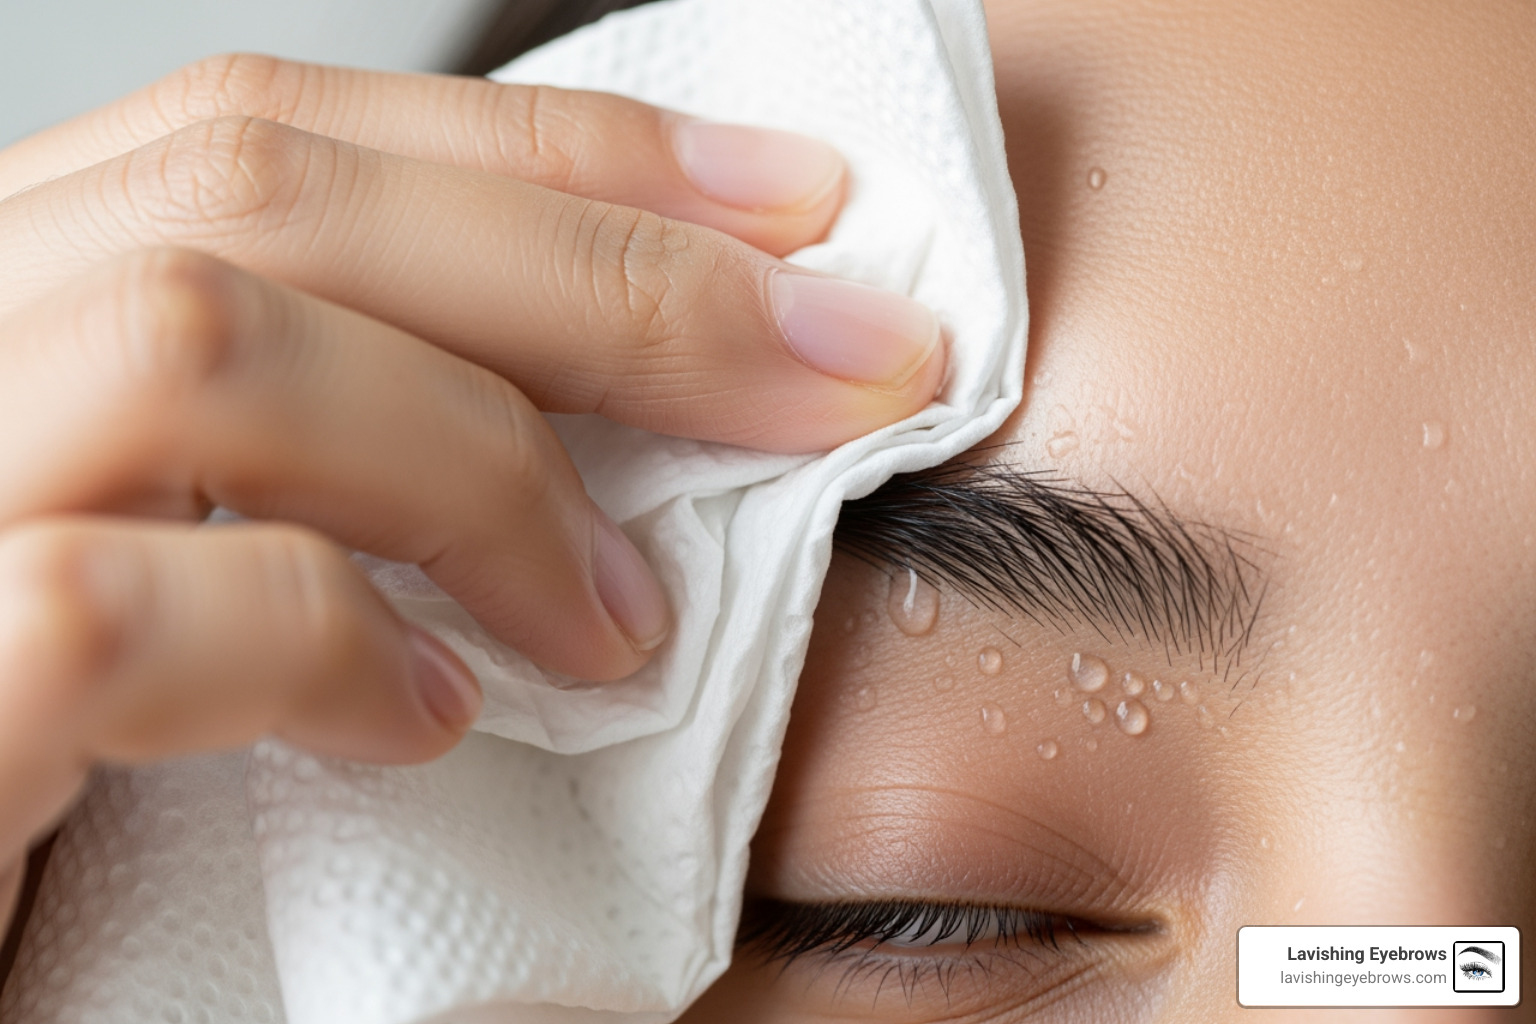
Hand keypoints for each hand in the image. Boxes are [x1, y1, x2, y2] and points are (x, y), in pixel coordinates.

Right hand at [0, 56, 945, 926]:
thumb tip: (599, 413)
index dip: (559, 152)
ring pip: (199, 346)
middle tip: (842, 366)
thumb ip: (324, 441)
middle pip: (266, 191)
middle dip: (607, 271)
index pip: (278, 138)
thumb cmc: (27, 752)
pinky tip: (425, 724)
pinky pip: (115, 607)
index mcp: (2, 305)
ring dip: (479, 464)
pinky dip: (318, 644)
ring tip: (618, 616)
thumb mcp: (175, 537)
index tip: (792, 204)